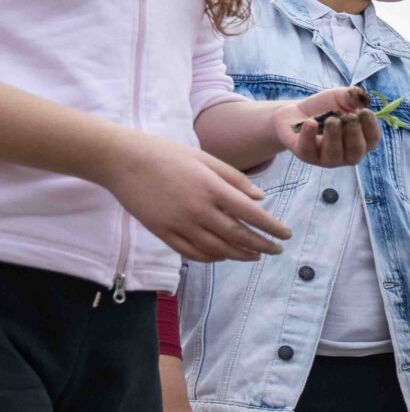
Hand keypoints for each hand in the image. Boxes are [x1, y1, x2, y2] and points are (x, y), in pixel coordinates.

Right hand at [98, 132, 290, 263]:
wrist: (121, 160)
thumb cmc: (165, 154)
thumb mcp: (204, 158)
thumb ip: (234, 179)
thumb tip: (261, 199)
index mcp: (211, 189)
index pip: (252, 215)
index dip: (273, 228)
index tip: (286, 235)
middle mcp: (198, 210)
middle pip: (239, 236)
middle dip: (262, 245)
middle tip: (277, 250)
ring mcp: (179, 224)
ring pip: (218, 249)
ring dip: (241, 255)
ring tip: (255, 255)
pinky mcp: (163, 233)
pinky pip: (193, 253)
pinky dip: (213, 257)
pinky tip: (224, 255)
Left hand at [278, 88, 381, 170]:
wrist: (294, 113)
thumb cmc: (323, 108)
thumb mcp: (340, 97)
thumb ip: (352, 96)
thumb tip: (362, 98)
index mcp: (360, 141)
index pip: (372, 140)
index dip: (371, 126)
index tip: (364, 111)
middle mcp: (347, 154)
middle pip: (356, 151)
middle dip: (354, 133)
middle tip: (349, 117)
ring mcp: (327, 158)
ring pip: (334, 155)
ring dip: (334, 136)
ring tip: (331, 120)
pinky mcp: (306, 155)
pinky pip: (308, 150)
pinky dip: (309, 135)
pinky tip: (310, 122)